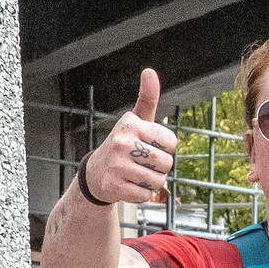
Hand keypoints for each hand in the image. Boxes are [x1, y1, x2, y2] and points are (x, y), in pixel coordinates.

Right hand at [78, 69, 179, 206]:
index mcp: (130, 124)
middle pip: (167, 163)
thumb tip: (149, 71)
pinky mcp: (114, 186)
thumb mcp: (136, 121)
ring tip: (135, 173)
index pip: (172, 142)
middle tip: (142, 162)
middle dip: (160, 167)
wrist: (96, 173)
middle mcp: (121, 142)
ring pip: (158, 181)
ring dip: (151, 181)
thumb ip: (147, 98)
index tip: (149, 146)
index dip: (166, 148)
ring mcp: (116, 165)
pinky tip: (128, 184)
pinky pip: (145, 195)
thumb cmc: (125, 144)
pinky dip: (141, 194)